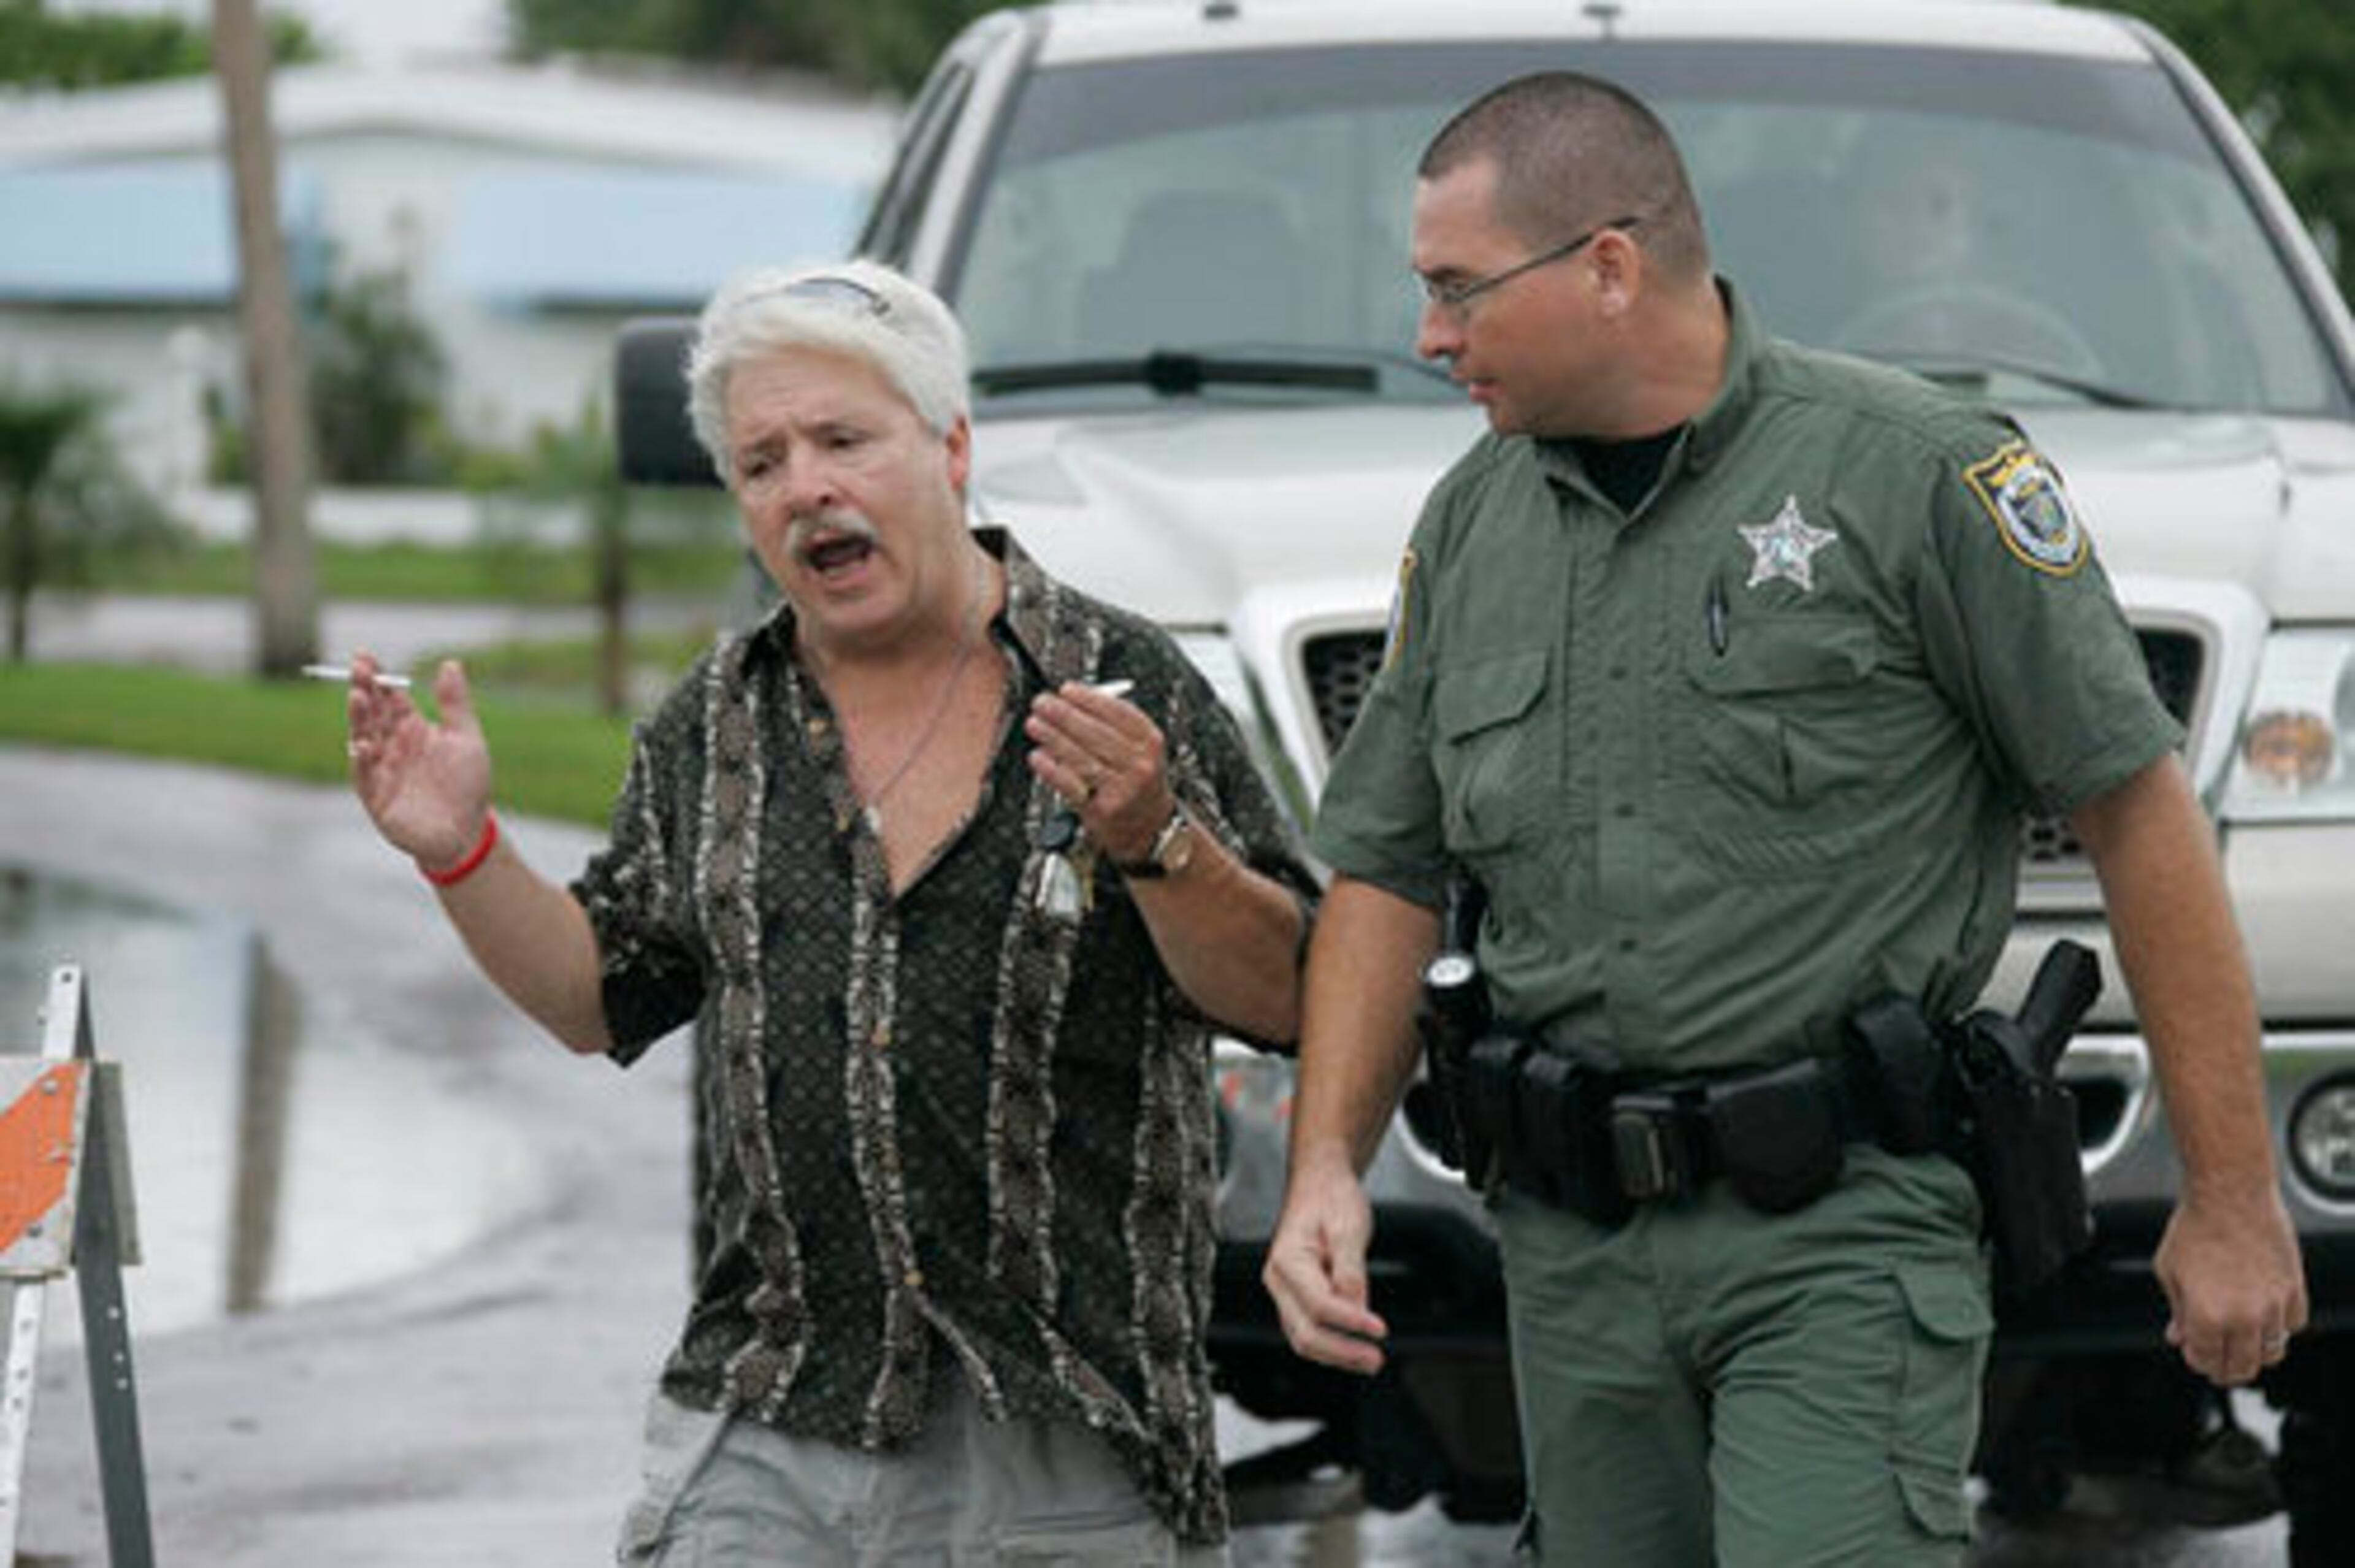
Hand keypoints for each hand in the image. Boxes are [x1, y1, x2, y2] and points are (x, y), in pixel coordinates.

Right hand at [343, 655, 493, 869]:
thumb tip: (450, 663)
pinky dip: (363, 760)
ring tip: (359, 696)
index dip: (377, 677)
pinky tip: (364, 744)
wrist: (466, 831)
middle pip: (372, 712)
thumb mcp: (466, 738)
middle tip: (358, 668)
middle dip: (364, 689)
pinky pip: (364, 775)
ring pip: (363, 738)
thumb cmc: (467, 785)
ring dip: (359, 718)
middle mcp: (392, 745)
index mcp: (412, 728)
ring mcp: (381, 769)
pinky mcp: (376, 796)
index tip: (365, 655)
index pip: (389, 697)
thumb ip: (455, 703)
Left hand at [1024, 679, 1168, 863]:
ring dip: (1053, 738)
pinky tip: (1038, 756)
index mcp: (1150, 742)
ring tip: (1035, 724)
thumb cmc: (1137, 780)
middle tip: (1042, 703)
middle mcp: (1140, 764)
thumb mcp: (1140, 748)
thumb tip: (1072, 702)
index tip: (1066, 690)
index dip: (1089, 699)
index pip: (1119, 713)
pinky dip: (1051, 769)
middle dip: (1064, 715)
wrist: (1148, 825)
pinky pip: (1072, 785)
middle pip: (1096, 733)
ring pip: (1082, 757)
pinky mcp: (1103, 809)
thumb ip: (1113, 723)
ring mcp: (1123, 788)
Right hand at [1262, 1158, 1388, 1374]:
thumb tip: (1356, 1307)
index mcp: (1287, 1260)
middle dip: (1342, 1351)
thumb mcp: (1348, 1228)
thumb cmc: (1330, 1198)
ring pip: (1304, 1338)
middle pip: (1305, 1332)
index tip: (1379, 1329)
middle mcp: (1279, 1281)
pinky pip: (1310, 1330)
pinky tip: (1356, 1348)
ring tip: (1370, 1360)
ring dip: (1337, 1355)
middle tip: (1376, 1358)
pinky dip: (1333, 1345)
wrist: (1320, 1184)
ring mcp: (1285, 1292)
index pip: (1319, 1304)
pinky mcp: (1297, 1298)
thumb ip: (1350, 1270)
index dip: (1350, 1321)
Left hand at [2154, 1180, 2307, 1385]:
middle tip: (2219, 1362)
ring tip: (2241, 1342)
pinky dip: (2280, 1326)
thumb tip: (2180, 1336)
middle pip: (2242, 1366)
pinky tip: (2265, 1316)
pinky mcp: (2294, 1290)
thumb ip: (2177, 1310)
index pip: (2205, 1361)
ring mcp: (2273, 1305)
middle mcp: (2244, 1317)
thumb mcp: (2168, 1271)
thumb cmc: (2195, 1227)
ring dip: (2254, 1351)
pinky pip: (2293, 1325)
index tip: (2195, 1354)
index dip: (2198, 1361)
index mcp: (2207, 1315)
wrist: (2230, 1196)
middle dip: (2226, 1368)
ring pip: (2271, 1351)